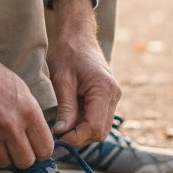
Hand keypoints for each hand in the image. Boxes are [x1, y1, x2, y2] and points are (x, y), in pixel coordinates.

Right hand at [0, 4, 52, 169]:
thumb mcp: (22, 91)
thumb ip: (32, 118)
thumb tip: (40, 143)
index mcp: (29, 111)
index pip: (45, 149)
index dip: (41, 152)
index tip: (36, 149)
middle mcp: (11, 125)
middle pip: (26, 162)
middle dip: (24, 157)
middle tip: (18, 149)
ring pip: (4, 163)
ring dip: (4, 155)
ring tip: (0, 141)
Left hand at [46, 0, 121, 146]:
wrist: (78, 35)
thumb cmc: (68, 52)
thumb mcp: (62, 80)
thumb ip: (65, 108)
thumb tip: (62, 133)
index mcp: (104, 89)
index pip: (95, 127)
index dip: (77, 137)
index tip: (59, 137)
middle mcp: (114, 94)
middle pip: (100, 131)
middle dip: (80, 136)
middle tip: (59, 130)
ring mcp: (113, 96)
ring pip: (101, 128)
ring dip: (82, 130)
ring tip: (64, 120)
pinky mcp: (109, 97)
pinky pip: (100, 118)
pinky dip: (85, 122)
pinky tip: (71, 113)